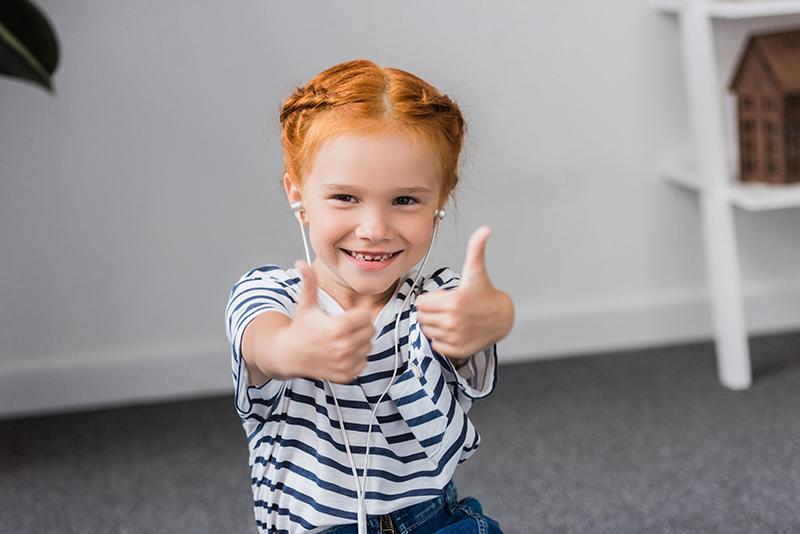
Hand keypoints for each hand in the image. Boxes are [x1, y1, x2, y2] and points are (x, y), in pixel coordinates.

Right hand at [278, 260, 374, 382]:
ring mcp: (345, 363)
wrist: (289, 355)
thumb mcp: (306, 304)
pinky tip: (343, 352)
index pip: (366, 316)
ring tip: (343, 339)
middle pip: (370, 331)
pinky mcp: (346, 375)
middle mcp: (343, 348)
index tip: (346, 316)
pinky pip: (364, 362)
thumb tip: (302, 263)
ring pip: (369, 346)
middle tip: (345, 327)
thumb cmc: (300, 328)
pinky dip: (357, 357)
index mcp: (337, 328)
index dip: (357, 314)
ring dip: (360, 342)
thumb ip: (309, 282)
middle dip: (360, 327)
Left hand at [415, 226, 513, 359]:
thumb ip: (476, 249)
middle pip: (422, 318)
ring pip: (428, 331)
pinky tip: (451, 330)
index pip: (421, 303)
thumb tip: (485, 229)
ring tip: (448, 318)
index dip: (429, 299)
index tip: (440, 298)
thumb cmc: (485, 293)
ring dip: (434, 325)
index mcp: (453, 302)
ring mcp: (455, 338)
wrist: (502, 318)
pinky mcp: (458, 350)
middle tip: (443, 308)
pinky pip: (436, 345)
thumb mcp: (477, 271)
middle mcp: (453, 322)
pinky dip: (440, 339)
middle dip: (430, 312)